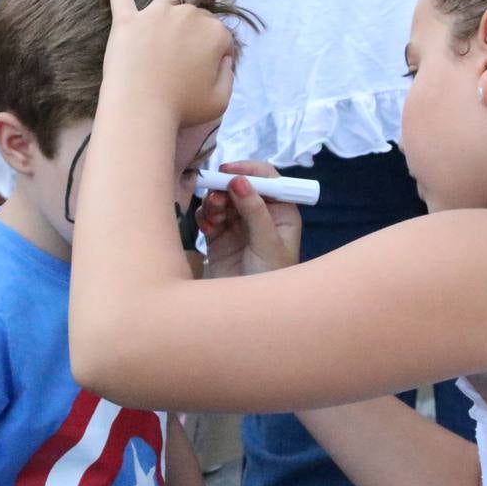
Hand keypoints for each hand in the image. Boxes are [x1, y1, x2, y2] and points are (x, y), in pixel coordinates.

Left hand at [104, 0, 235, 125]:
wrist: (140, 109)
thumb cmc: (182, 109)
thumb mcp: (222, 100)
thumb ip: (229, 75)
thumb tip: (224, 58)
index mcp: (215, 33)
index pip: (221, 37)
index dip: (216, 55)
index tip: (205, 72)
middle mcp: (188, 15)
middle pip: (196, 16)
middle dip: (195, 33)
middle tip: (183, 60)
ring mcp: (156, 13)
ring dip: (172, 6)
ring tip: (167, 20)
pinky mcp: (127, 19)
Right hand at [199, 162, 301, 277]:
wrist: (250, 314)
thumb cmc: (271, 279)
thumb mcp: (268, 244)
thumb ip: (254, 211)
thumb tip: (240, 180)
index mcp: (281, 212)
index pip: (268, 179)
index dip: (249, 171)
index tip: (229, 171)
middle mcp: (260, 215)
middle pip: (240, 186)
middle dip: (227, 188)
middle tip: (217, 200)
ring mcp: (237, 226)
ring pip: (222, 199)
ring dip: (214, 202)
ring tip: (213, 217)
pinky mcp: (218, 237)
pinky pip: (208, 216)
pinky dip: (205, 216)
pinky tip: (206, 227)